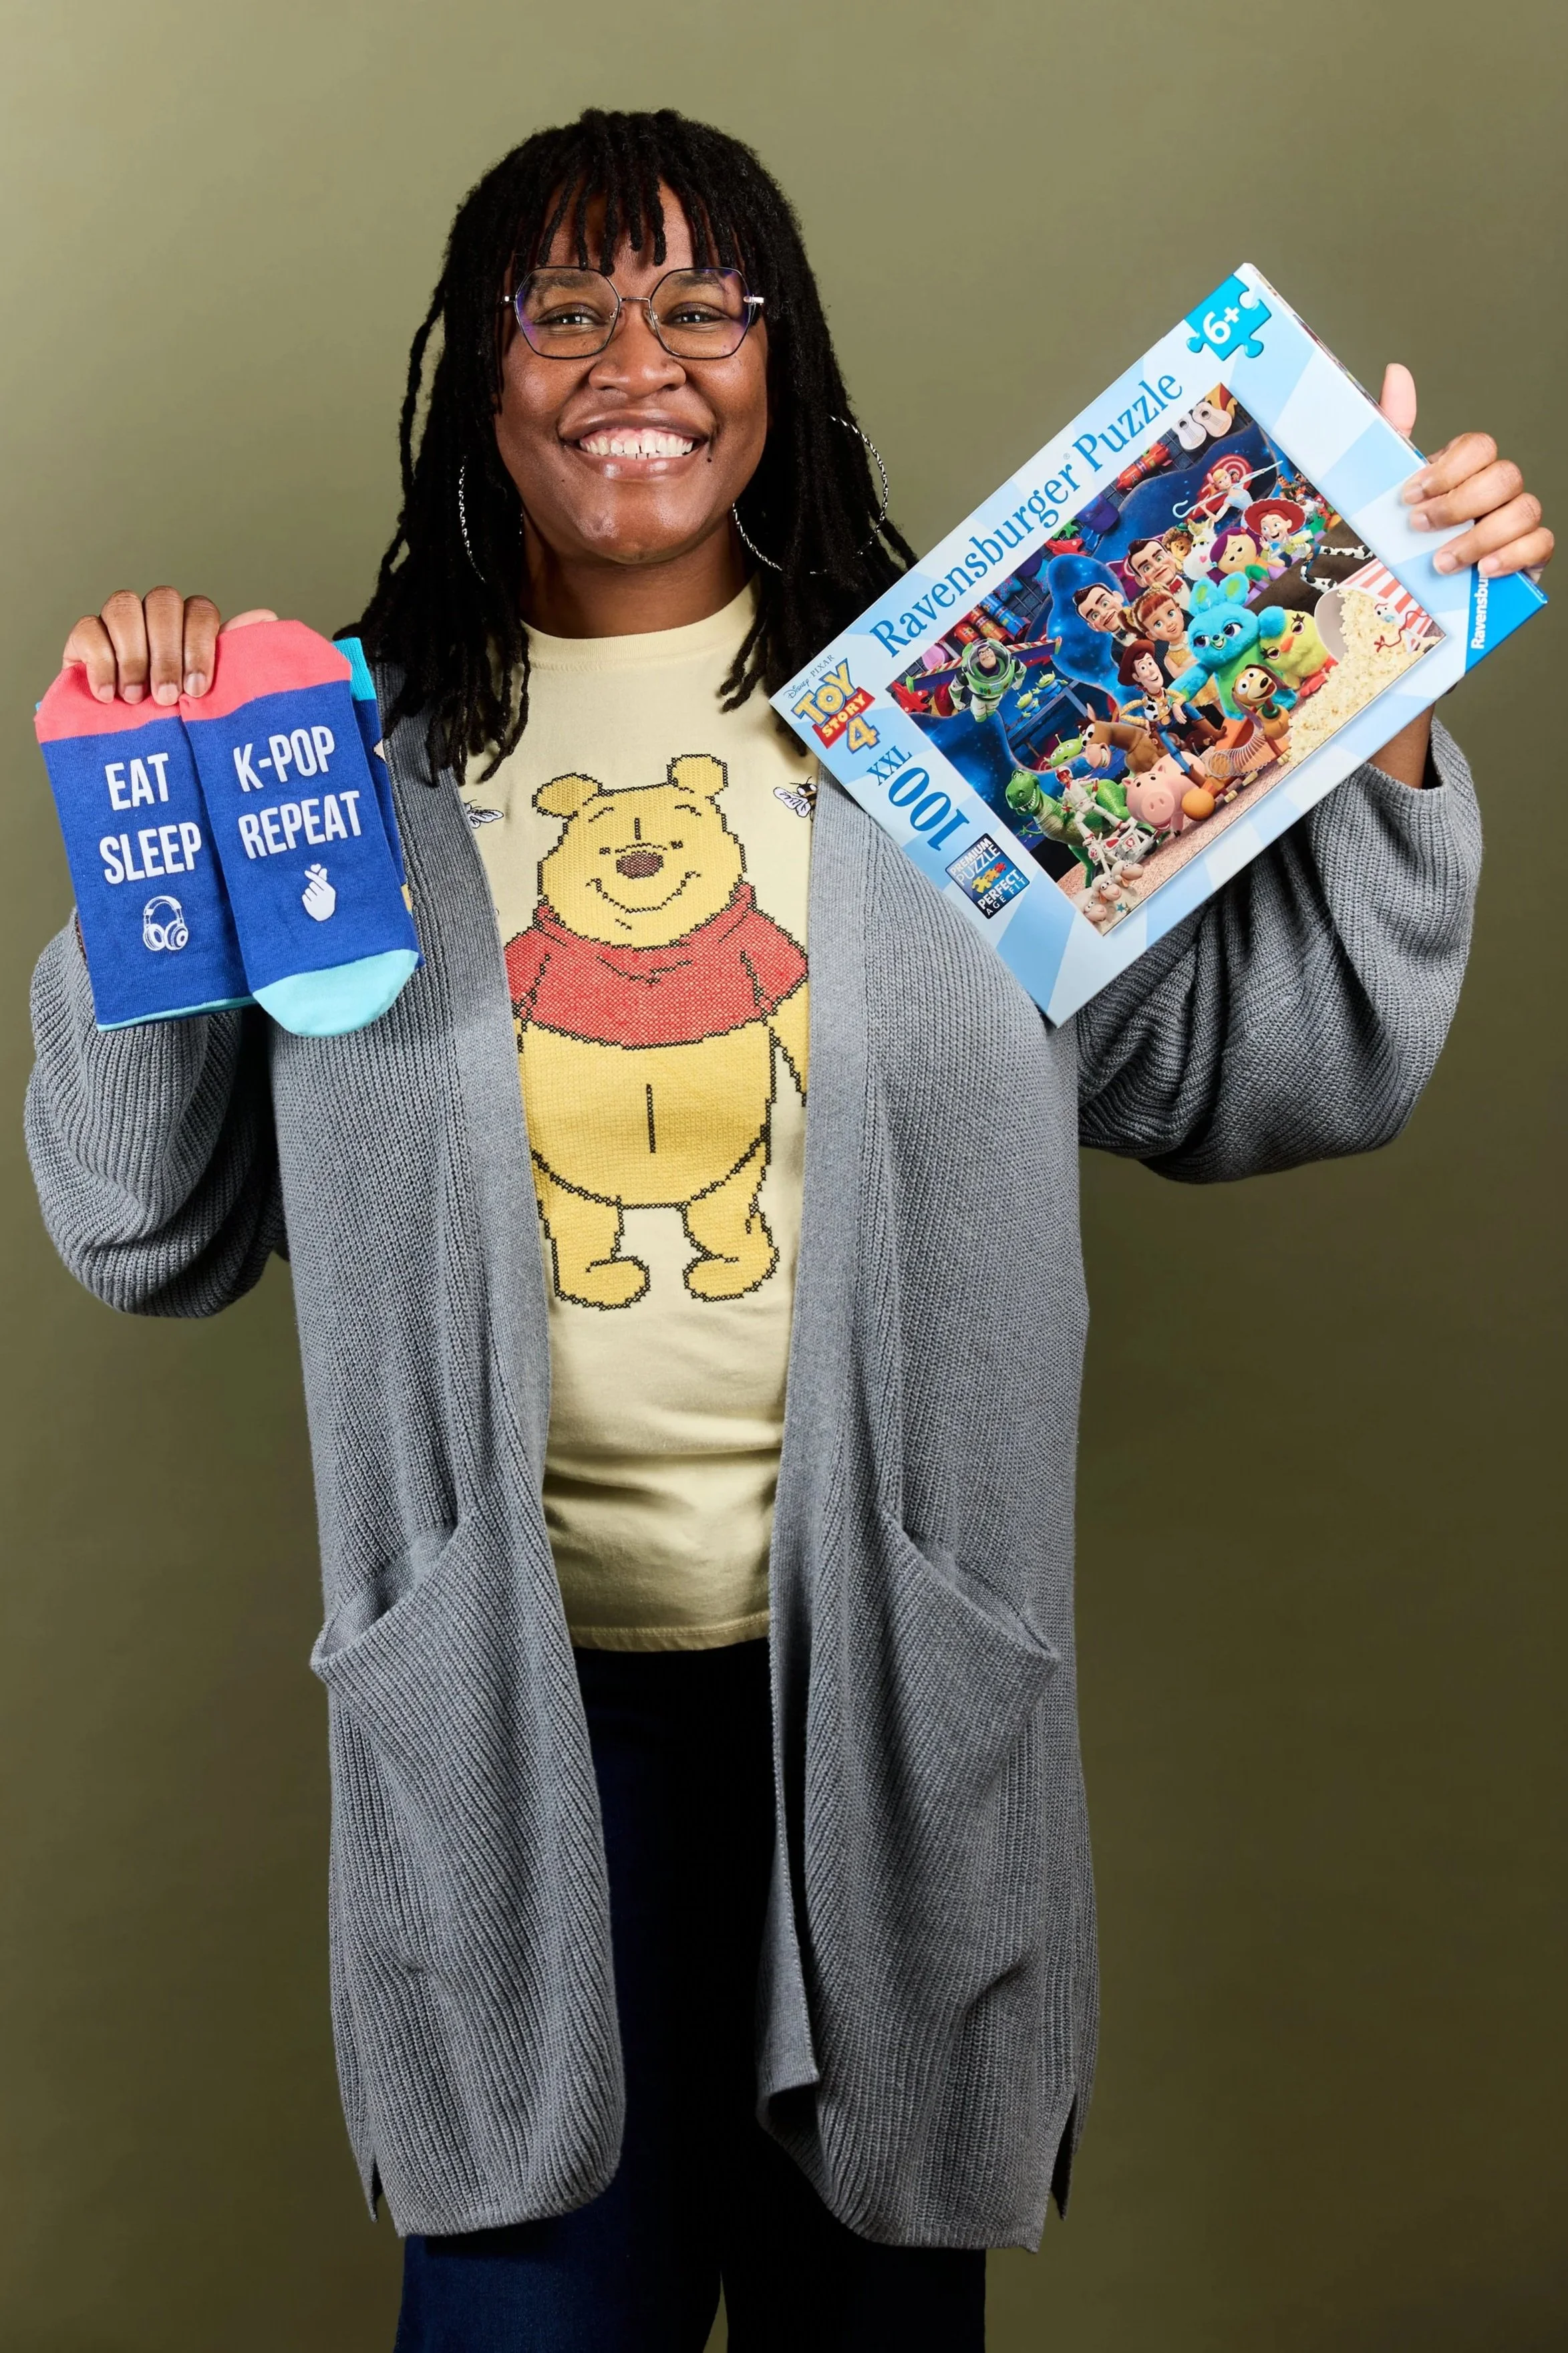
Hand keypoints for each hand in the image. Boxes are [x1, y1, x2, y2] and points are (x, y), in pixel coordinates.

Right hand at [62, 590, 277, 704]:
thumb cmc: (181, 720)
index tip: (198, 690)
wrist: (135, 749)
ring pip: (123, 605)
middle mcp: (155, 615)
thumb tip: (266, 618)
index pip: (200, 609)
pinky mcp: (85, 638)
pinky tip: (109, 695)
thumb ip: (234, 656)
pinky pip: (88, 628)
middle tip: (167, 698)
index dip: (200, 645)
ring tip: (137, 698)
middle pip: (163, 601)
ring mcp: (119, 623)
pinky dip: (101, 662)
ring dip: (134, 656)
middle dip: (167, 653)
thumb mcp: (213, 695)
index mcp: (190, 624)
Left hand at [301, 864, 337, 921]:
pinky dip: (306, 898)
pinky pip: (304, 896)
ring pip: (307, 890)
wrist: (326, 915)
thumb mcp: (327, 890)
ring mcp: (317, 902)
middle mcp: (324, 896)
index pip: (318, 880)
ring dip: (308, 892)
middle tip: (316, 893)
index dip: (311, 875)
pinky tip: (310, 902)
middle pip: (311, 884)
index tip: (305, 872)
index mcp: (330, 891)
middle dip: (312, 887)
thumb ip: (324, 879)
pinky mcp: (310, 907)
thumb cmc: (326, 899)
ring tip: (313, 898)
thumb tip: (323, 869)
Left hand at [1370, 366, 1550, 788]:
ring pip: (1524, 508)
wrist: (1387, 637)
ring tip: (1440, 561)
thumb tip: (1396, 371)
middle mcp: (1489, 501)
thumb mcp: (1374, 501)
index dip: (1449, 466)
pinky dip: (1513, 555)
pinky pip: (1541, 545)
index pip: (1479, 445)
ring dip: (1479, 533)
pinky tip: (1482, 571)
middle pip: (1505, 473)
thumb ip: (1389, 436)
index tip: (1410, 495)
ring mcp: (1509, 534)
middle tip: (1420, 527)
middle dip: (1460, 500)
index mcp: (1456, 480)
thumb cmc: (1383, 563)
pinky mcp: (1520, 569)